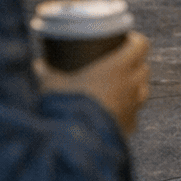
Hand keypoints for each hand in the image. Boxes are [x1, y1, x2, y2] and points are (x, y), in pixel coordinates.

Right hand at [35, 30, 150, 135]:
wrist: (73, 141)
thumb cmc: (63, 105)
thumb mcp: (51, 83)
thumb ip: (45, 71)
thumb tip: (37, 65)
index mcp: (118, 67)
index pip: (141, 45)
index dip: (136, 41)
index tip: (126, 40)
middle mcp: (131, 85)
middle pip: (144, 68)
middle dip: (136, 64)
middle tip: (121, 63)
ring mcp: (132, 107)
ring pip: (142, 92)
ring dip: (134, 87)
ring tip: (120, 88)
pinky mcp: (129, 127)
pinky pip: (133, 116)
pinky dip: (127, 112)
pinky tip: (114, 114)